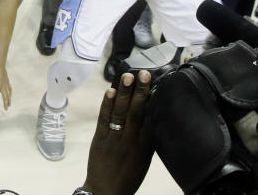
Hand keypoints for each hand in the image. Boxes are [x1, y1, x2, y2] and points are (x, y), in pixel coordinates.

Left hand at [0, 62, 11, 109]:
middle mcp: (2, 87)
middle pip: (5, 97)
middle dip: (5, 104)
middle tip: (6, 109)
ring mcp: (6, 85)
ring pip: (9, 94)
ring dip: (9, 100)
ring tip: (9, 105)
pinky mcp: (8, 82)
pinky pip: (10, 90)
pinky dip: (10, 94)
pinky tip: (10, 96)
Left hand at [83, 71, 152, 194]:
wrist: (106, 192)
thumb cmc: (129, 176)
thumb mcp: (145, 160)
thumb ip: (149, 140)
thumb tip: (153, 116)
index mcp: (145, 148)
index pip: (151, 119)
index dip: (153, 101)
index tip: (157, 84)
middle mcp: (131, 142)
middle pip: (137, 113)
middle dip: (140, 92)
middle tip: (144, 73)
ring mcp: (114, 139)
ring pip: (120, 113)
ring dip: (124, 93)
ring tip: (128, 77)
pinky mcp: (100, 139)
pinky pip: (104, 119)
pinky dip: (107, 104)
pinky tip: (110, 91)